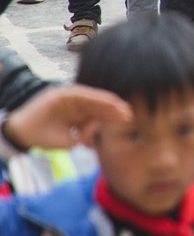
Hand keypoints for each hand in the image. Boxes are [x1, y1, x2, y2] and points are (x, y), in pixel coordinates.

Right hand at [1, 85, 130, 149]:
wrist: (22, 134)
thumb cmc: (45, 139)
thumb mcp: (70, 141)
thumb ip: (84, 135)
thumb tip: (98, 129)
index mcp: (79, 116)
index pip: (99, 115)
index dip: (112, 117)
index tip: (127, 120)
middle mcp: (76, 106)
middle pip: (99, 106)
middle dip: (114, 110)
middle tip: (129, 114)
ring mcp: (70, 99)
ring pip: (93, 99)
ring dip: (107, 103)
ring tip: (121, 107)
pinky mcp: (62, 93)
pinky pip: (81, 94)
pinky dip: (94, 97)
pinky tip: (106, 101)